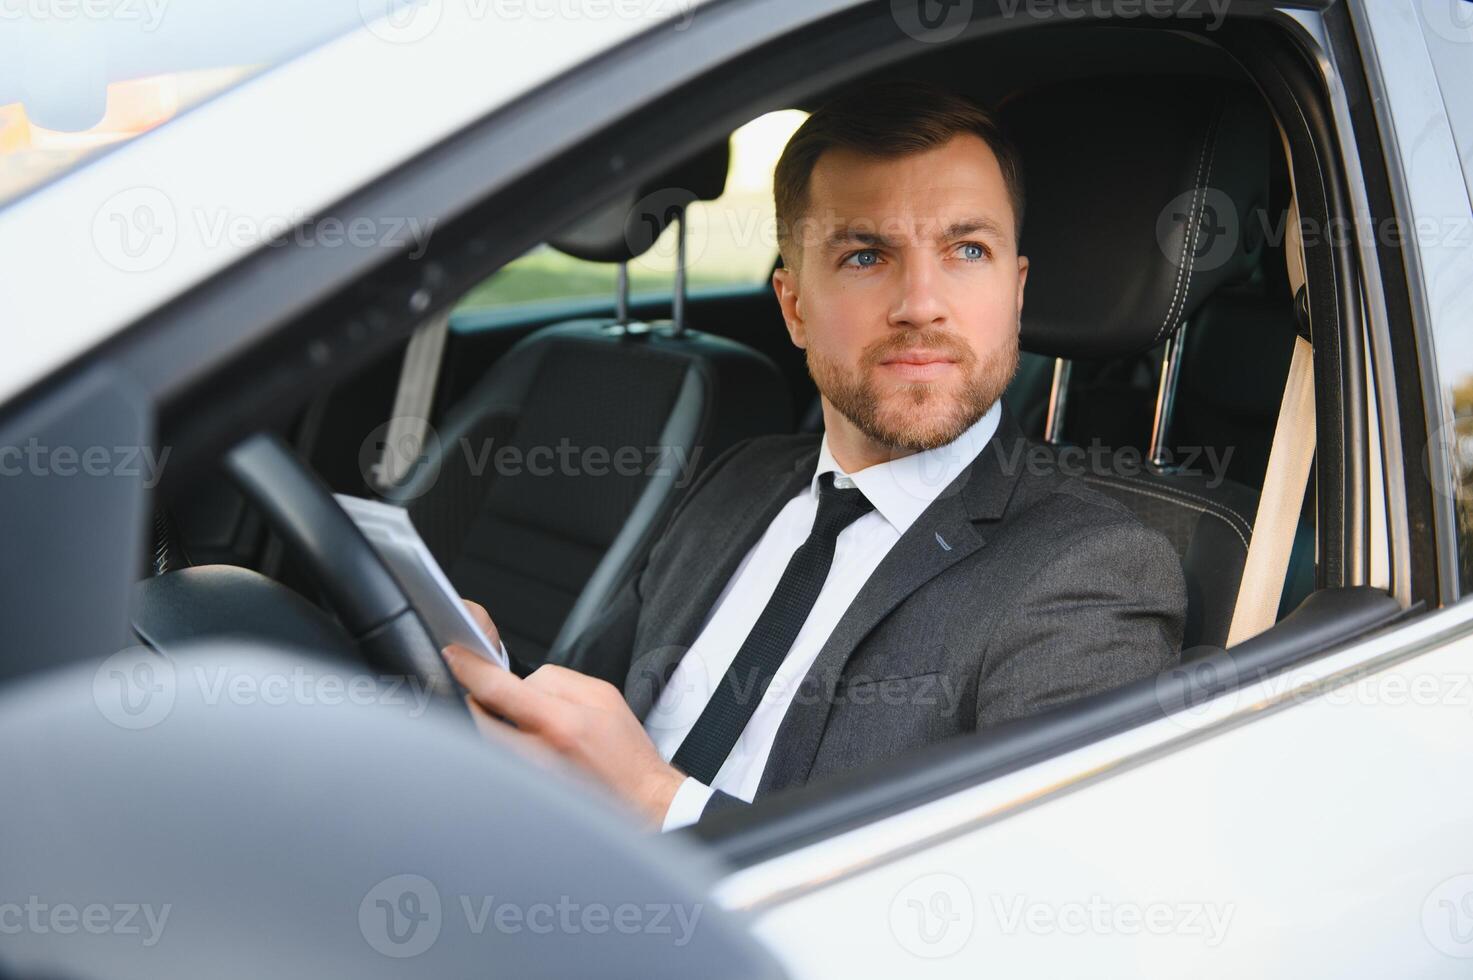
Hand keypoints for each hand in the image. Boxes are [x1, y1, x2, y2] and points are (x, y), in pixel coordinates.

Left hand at [443, 606, 684, 827]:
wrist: (642, 800)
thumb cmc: (626, 753)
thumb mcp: (602, 697)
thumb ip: (557, 680)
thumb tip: (521, 681)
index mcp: (560, 723)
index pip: (497, 690)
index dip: (470, 669)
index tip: (455, 656)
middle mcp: (538, 754)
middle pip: (480, 717)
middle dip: (483, 700)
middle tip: (497, 696)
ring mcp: (527, 778)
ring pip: (487, 740)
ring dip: (497, 726)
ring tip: (528, 728)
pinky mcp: (525, 793)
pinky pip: (499, 761)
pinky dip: (506, 748)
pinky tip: (531, 750)